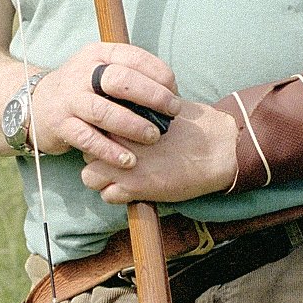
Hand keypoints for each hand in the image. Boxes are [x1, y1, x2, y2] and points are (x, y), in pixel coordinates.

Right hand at [28, 42, 179, 172]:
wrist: (37, 103)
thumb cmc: (85, 90)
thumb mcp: (103, 72)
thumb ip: (132, 77)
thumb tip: (171, 92)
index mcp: (98, 54)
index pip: (133, 57)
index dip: (159, 74)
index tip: (174, 92)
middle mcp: (82, 72)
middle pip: (120, 80)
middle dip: (151, 95)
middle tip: (173, 111)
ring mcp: (69, 99)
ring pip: (103, 111)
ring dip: (133, 125)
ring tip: (153, 136)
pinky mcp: (60, 124)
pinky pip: (87, 139)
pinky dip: (110, 151)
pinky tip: (128, 160)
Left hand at [84, 98, 242, 207]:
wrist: (216, 148)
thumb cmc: (193, 126)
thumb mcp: (159, 107)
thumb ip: (135, 113)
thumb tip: (118, 117)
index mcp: (123, 113)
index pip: (92, 125)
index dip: (101, 135)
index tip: (114, 142)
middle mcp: (116, 136)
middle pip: (86, 150)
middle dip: (99, 157)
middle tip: (120, 160)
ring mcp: (122, 162)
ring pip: (89, 176)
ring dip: (103, 178)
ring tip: (123, 177)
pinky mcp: (133, 186)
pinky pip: (107, 196)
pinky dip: (118, 195)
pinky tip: (135, 188)